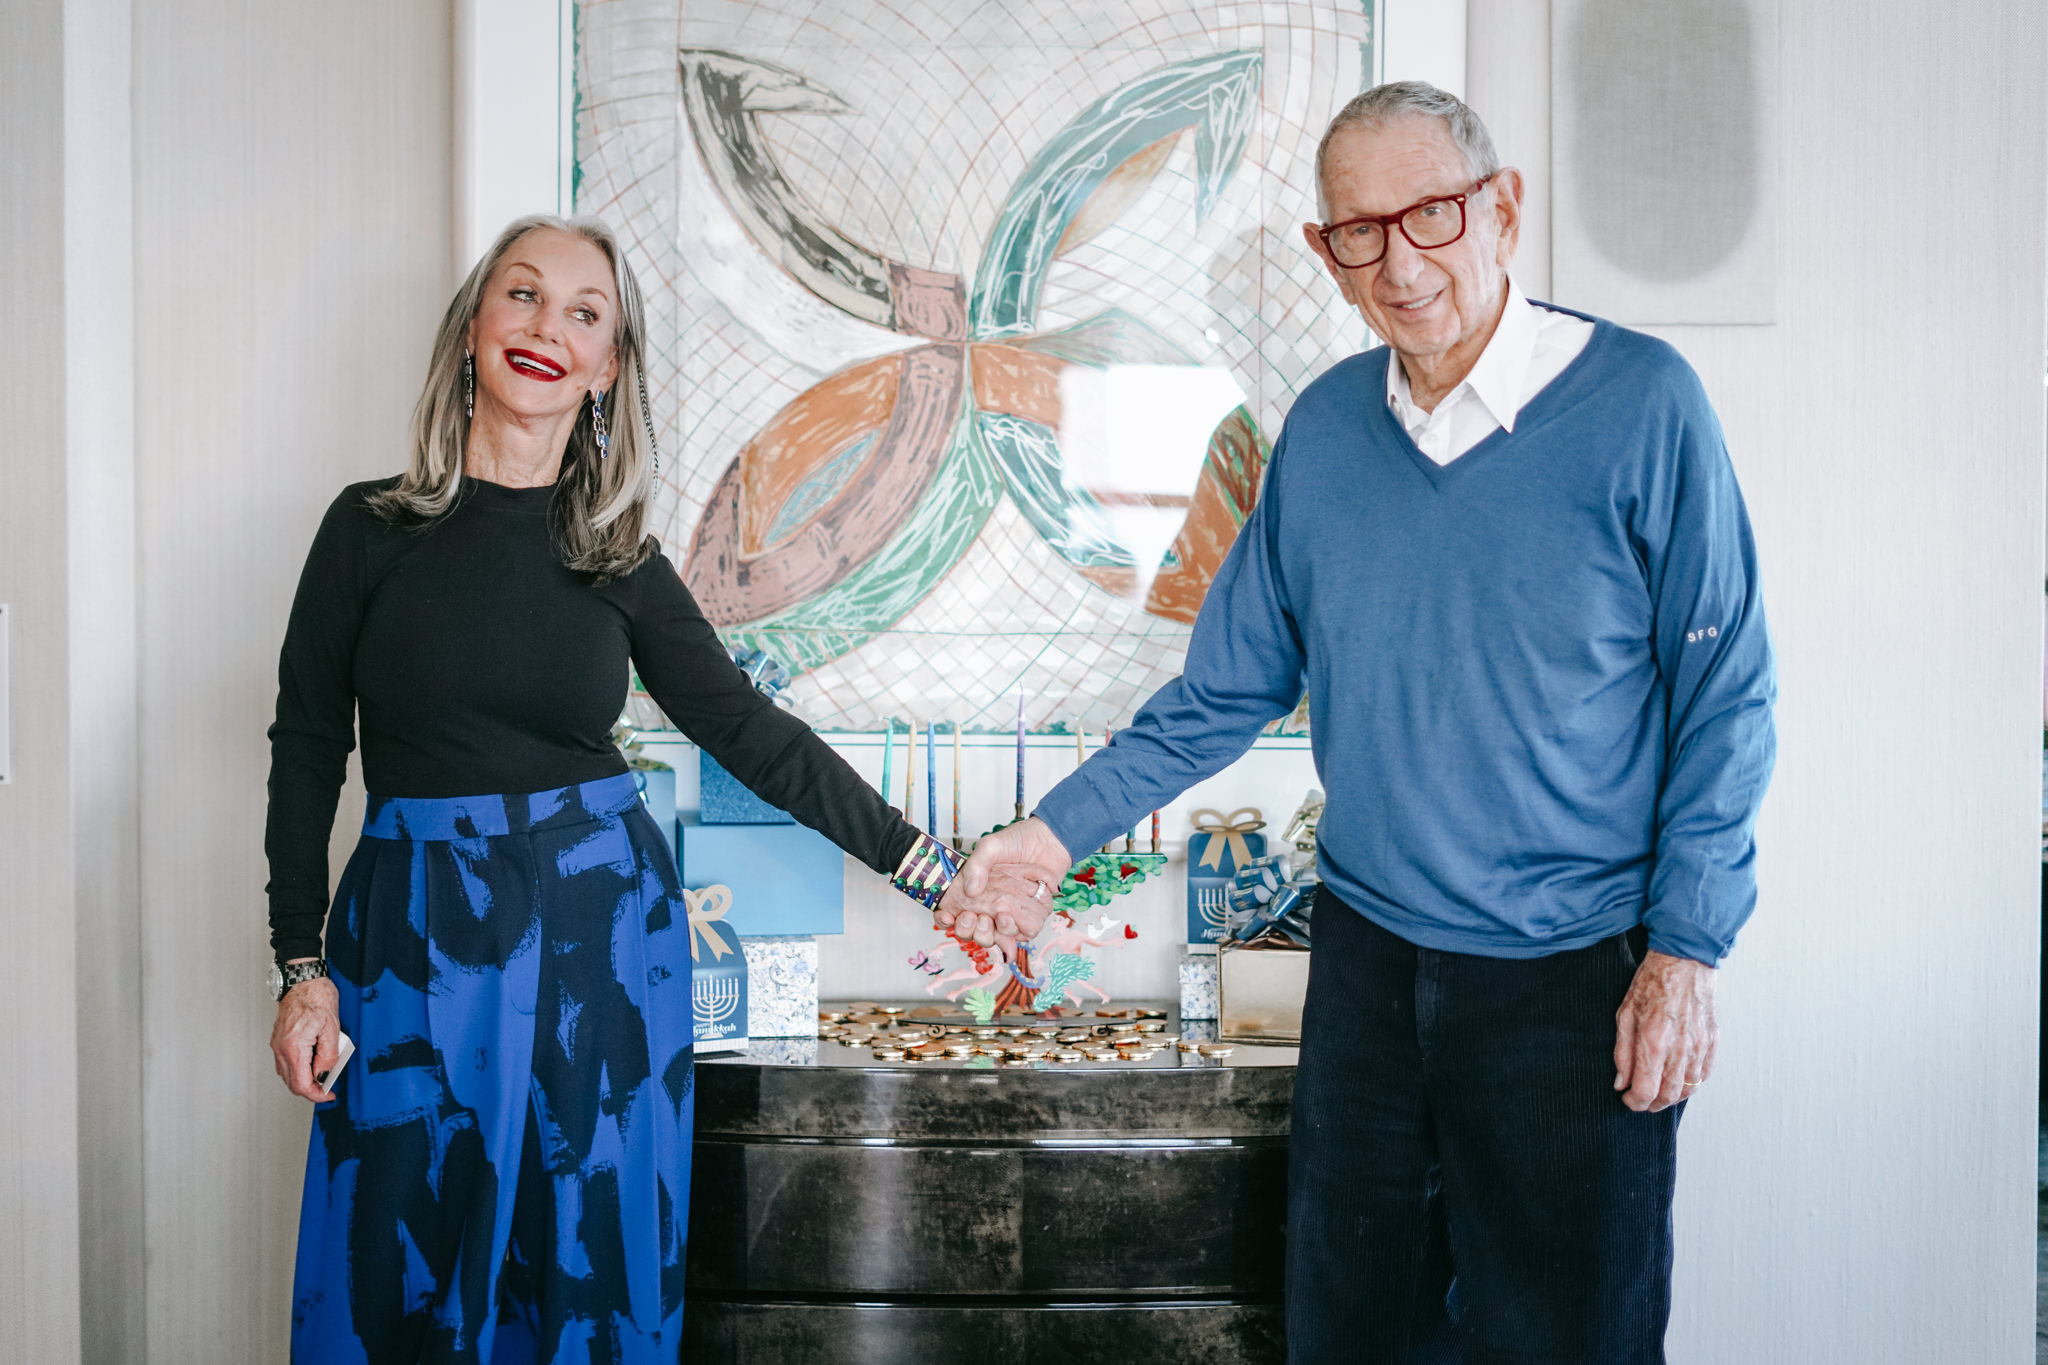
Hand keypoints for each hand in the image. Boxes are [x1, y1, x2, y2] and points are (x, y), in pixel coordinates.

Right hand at [270, 971, 342, 1102]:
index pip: (301, 1084)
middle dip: (311, 1089)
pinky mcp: (278, 1040)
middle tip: (328, 1086)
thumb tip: (325, 1074)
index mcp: (294, 1047)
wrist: (303, 980)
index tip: (329, 1095)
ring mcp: (277, 1044)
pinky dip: (298, 1068)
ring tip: (322, 1073)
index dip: (316, 1095)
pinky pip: (285, 1063)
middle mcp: (281, 1048)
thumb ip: (328, 1055)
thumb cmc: (317, 998)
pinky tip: (312, 1062)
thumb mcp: (332, 1028)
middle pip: (292, 1083)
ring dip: (304, 1079)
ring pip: (287, 1074)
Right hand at [935, 817, 1073, 946]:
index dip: (946, 921)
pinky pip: (1020, 934)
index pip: (954, 914)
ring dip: (992, 933)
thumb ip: (977, 866)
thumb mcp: (990, 846)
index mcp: (976, 891)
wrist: (1048, 840)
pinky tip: (1008, 918)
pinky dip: (1016, 931)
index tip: (947, 917)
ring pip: (994, 937)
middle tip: (975, 918)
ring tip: (1000, 917)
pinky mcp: (1029, 917)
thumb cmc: (1017, 840)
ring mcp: (1009, 913)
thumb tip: (971, 892)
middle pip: (974, 932)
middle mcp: (990, 906)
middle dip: (972, 931)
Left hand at [1612, 950, 1717, 1112]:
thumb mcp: (1624, 1014)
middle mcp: (1680, 1049)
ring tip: (1657, 1093)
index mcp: (1654, 1042)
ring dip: (1671, 1097)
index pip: (1646, 1090)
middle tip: (1640, 1101)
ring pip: (1688, 1089)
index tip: (1626, 1100)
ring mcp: (1699, 1047)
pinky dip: (1690, 1084)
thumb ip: (1623, 1053)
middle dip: (1651, 1105)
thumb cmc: (1651, 984)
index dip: (1634, 1102)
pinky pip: (1703, 1075)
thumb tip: (1621, 1083)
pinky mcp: (1712, 1042)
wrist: (1684, 962)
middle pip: (1668, 1096)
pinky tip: (1677, 1080)